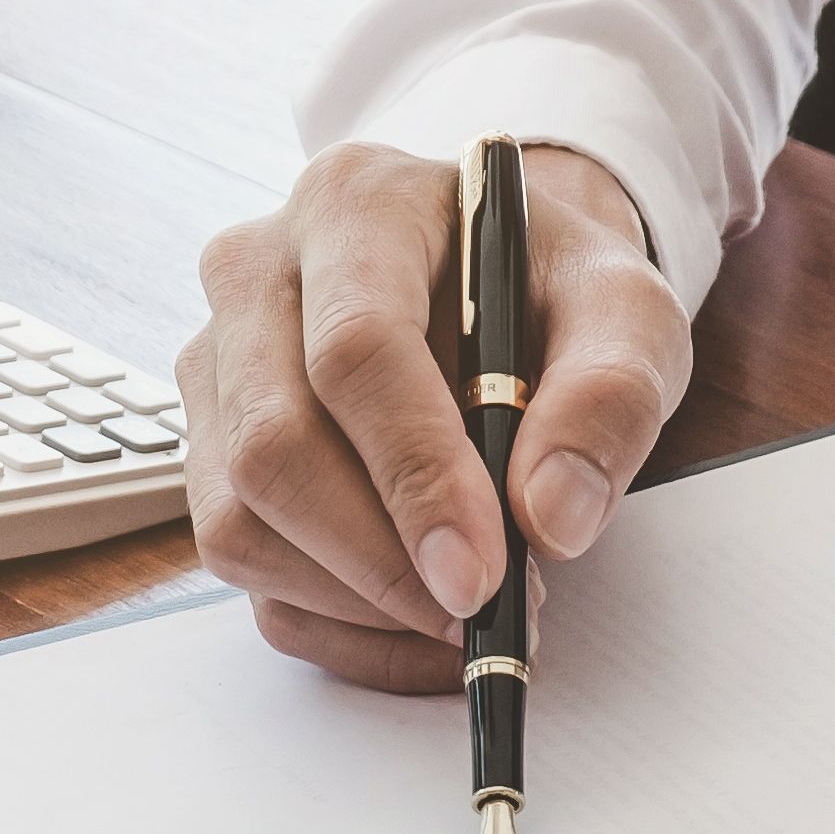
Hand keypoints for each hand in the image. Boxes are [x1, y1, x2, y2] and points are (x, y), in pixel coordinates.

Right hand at [183, 140, 691, 690]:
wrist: (493, 289)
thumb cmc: (549, 293)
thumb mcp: (627, 312)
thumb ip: (611, 396)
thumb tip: (551, 518)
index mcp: (354, 207)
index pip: (355, 353)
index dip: (416, 477)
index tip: (480, 576)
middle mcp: (254, 275)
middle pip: (272, 449)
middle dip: (380, 561)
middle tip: (482, 610)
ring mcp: (214, 368)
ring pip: (238, 524)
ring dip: (355, 600)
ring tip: (462, 608)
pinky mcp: (207, 450)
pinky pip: (244, 574)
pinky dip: (335, 625)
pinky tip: (416, 621)